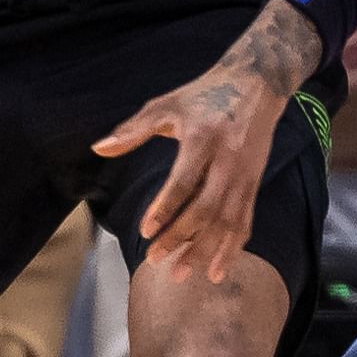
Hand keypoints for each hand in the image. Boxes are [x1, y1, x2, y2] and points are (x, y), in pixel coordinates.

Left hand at [93, 18, 301, 284]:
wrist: (258, 82)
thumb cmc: (204, 94)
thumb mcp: (167, 104)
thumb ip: (133, 129)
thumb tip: (98, 148)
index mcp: (203, 138)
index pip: (184, 181)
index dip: (165, 209)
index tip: (145, 231)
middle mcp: (228, 160)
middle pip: (205, 209)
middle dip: (180, 238)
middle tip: (155, 260)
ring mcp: (244, 175)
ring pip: (227, 222)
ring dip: (205, 252)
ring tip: (182, 274)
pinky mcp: (254, 183)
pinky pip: (245, 222)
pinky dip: (231, 249)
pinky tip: (216, 270)